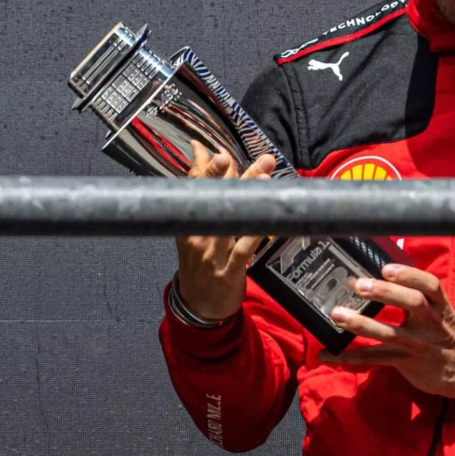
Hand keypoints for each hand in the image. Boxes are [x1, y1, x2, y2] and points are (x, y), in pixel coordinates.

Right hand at [172, 141, 275, 321]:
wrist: (198, 308)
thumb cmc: (199, 266)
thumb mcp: (192, 236)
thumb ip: (203, 204)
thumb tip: (209, 170)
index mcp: (187, 224)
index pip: (193, 188)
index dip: (201, 166)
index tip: (208, 147)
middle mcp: (198, 236)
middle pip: (212, 198)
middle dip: (225, 172)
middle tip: (233, 152)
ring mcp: (214, 253)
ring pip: (230, 217)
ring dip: (248, 193)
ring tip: (263, 173)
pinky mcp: (230, 269)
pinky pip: (245, 247)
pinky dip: (256, 231)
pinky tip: (267, 217)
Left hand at [319, 263, 454, 398]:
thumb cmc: (444, 331)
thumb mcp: (439, 310)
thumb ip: (415, 295)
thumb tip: (377, 275)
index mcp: (439, 305)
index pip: (430, 285)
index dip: (409, 275)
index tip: (386, 268)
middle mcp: (430, 322)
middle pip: (411, 303)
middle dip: (385, 292)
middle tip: (359, 285)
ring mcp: (417, 344)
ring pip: (389, 334)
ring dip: (360, 324)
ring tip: (337, 314)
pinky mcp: (404, 362)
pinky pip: (374, 359)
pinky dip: (348, 357)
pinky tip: (327, 355)